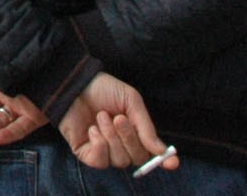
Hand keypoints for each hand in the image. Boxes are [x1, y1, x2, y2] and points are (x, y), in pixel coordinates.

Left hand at [57, 73, 173, 170]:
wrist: (74, 83)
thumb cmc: (103, 89)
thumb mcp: (131, 101)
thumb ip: (146, 126)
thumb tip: (162, 151)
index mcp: (135, 132)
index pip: (151, 153)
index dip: (163, 160)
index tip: (172, 162)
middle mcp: (121, 145)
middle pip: (136, 158)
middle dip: (129, 138)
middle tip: (118, 117)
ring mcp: (104, 150)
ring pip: (119, 160)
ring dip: (111, 137)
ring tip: (101, 116)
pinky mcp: (86, 153)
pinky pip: (100, 161)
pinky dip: (99, 144)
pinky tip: (92, 128)